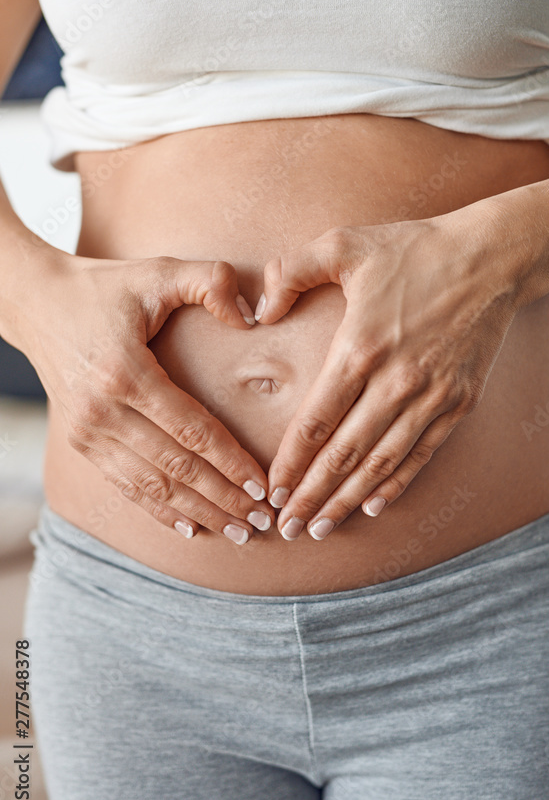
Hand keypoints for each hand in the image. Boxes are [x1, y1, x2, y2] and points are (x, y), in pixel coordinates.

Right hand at [20, 251, 275, 541]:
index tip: (263, 485)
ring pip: (151, 487)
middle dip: (223, 498)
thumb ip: (209, 281)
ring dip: (198, 512)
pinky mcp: (79, 443)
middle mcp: (102, 411)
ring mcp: (86, 432)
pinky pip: (125, 487)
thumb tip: (254, 315)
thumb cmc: (105, 286)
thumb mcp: (158, 269)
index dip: (230, 462)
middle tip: (262, 519)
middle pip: (175, 468)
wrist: (35, 302)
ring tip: (238, 530)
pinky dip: (160, 511)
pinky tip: (192, 528)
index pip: (191, 431)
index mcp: (125, 372)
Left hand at [254, 200, 522, 539]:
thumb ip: (293, 271)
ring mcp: (431, 396)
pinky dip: (396, 484)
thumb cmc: (413, 249)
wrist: (493, 257)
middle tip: (285, 528)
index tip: (271, 490)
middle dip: (311, 496)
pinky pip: (421, 454)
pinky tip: (373, 506)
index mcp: (360, 348)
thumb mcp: (344, 243)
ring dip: (348, 501)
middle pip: (344, 454)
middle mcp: (396, 381)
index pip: (316, 422)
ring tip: (321, 528)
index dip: (290, 463)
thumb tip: (259, 312)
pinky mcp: (459, 401)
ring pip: (381, 463)